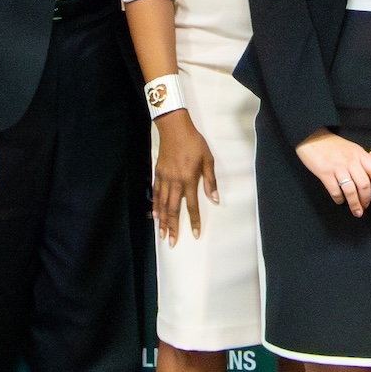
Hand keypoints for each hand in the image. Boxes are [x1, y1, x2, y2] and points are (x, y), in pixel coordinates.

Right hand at [152, 108, 218, 244]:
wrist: (174, 129)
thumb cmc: (194, 143)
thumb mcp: (207, 159)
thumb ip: (210, 181)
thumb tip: (215, 199)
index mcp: (189, 179)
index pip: (191, 206)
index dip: (194, 221)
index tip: (195, 234)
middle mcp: (175, 182)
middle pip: (173, 209)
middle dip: (173, 227)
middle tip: (171, 242)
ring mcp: (165, 178)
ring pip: (162, 204)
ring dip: (162, 221)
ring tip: (162, 234)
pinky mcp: (158, 174)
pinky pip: (156, 193)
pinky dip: (155, 205)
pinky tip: (155, 215)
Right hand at [296, 130, 370, 216]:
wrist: (312, 137)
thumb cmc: (333, 145)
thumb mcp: (352, 149)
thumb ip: (361, 162)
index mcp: (360, 153)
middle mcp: (351, 160)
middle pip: (364, 184)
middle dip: (366, 199)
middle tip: (365, 207)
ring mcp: (337, 166)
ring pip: (351, 190)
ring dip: (355, 204)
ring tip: (356, 211)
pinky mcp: (324, 172)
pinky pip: (335, 190)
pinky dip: (339, 199)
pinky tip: (340, 200)